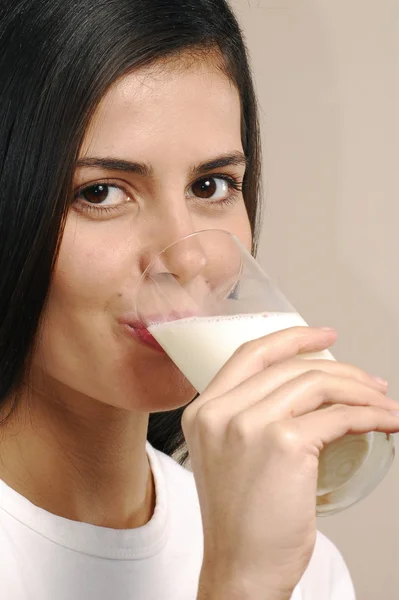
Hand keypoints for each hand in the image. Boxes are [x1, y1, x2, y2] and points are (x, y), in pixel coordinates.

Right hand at [182, 327, 398, 599]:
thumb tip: (311, 392)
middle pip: (291, 366)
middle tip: (369, 381)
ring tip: (381, 402)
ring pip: (317, 384)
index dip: (292, 338)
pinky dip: (370, 415)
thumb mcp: (230, 455)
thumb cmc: (241, 520)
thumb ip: (252, 416)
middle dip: (341, 369)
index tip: (324, 336)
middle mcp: (221, 411)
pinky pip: (338, 416)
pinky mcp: (283, 444)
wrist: (240, 569)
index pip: (251, 353)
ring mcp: (249, 425)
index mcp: (204, 410)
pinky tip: (385, 421)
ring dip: (360, 390)